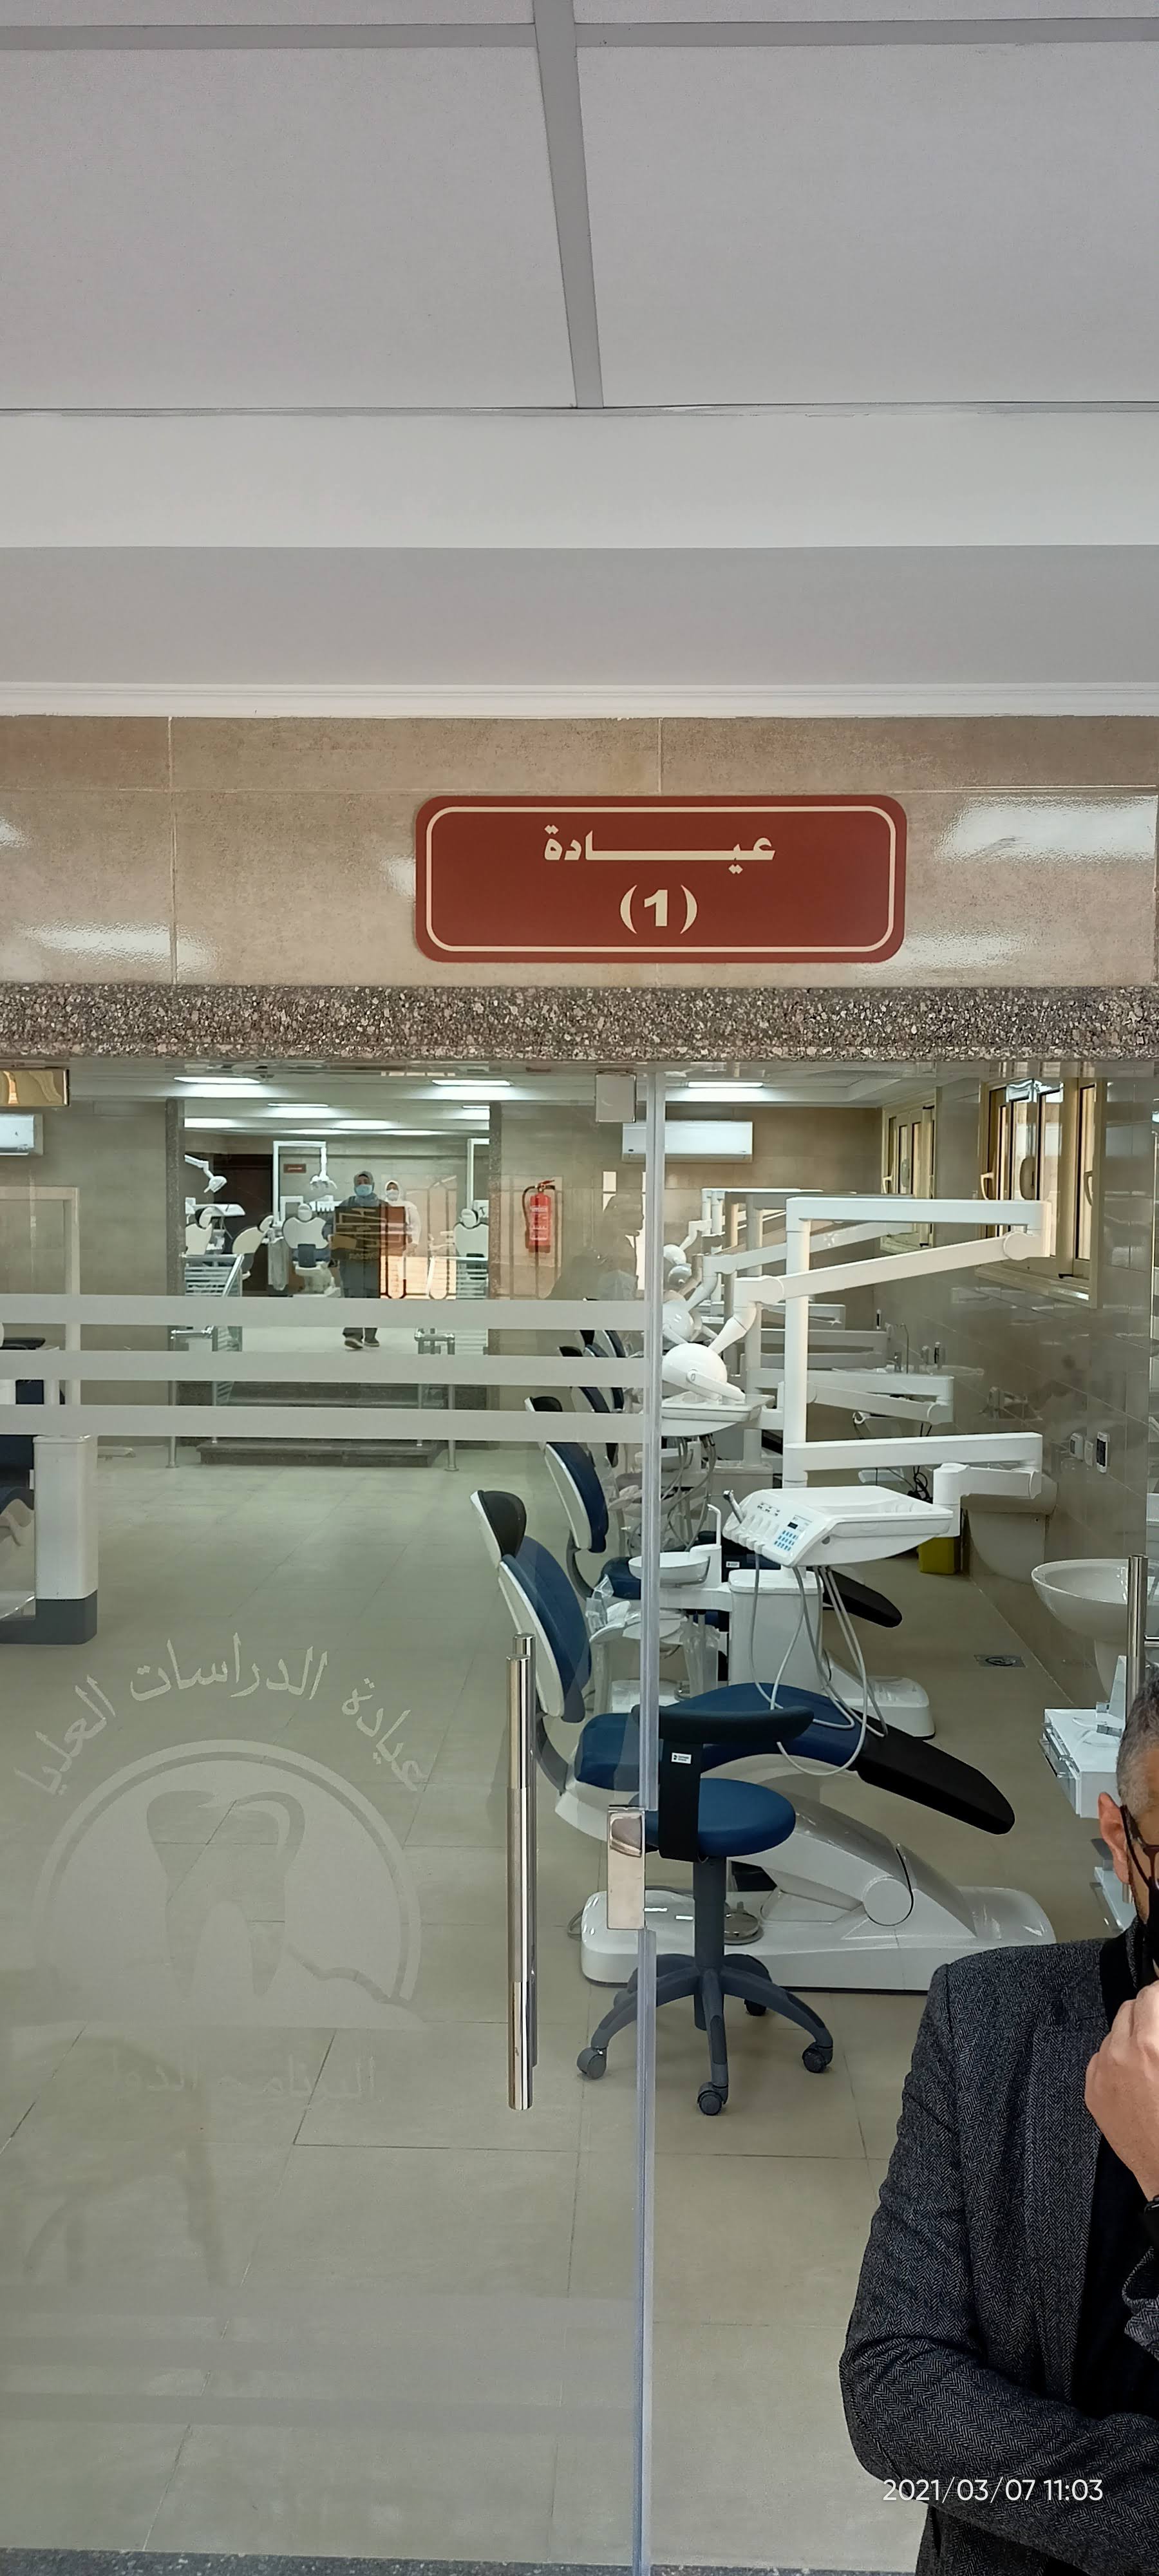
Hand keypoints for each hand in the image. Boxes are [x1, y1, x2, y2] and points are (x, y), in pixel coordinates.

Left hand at [1085, 1984, 1158, 2199]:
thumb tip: (1158, 2010)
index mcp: (1150, 2046)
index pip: (1150, 1995)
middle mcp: (1120, 2054)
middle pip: (1129, 2008)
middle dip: (1148, 2013)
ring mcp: (1102, 2073)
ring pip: (1114, 2032)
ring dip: (1131, 2036)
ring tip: (1149, 2056)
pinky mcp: (1092, 2092)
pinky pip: (1101, 2058)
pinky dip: (1115, 2059)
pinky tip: (1134, 2078)